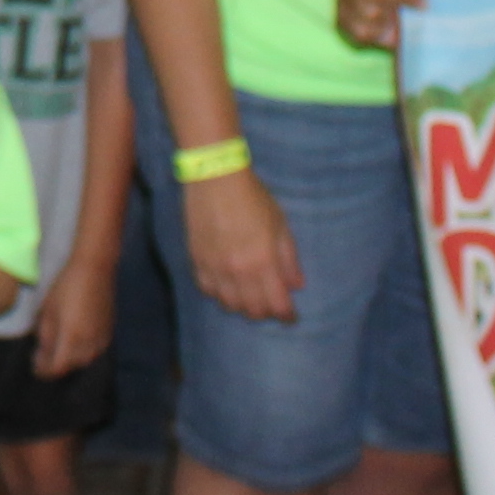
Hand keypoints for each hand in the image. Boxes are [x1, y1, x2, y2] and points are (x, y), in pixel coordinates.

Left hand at [30, 252, 115, 378]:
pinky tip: (73, 344)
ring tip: (56, 351)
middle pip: (71, 367)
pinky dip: (81, 353)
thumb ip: (45, 336)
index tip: (34, 367)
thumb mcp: (48, 311)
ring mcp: (102, 340)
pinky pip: (94, 352)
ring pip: (84, 361)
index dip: (44, 371)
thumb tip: (42, 354)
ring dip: (69, 361)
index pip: (57, 368)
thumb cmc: (67, 286)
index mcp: (72, 339)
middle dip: (55, 366)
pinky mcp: (109, 333)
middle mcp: (90, 345)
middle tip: (41, 358)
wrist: (96, 269)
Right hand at [180, 167, 301, 324]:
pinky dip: (218, 294)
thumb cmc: (253, 197)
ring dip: (242, 305)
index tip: (291, 316)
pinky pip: (207, 289)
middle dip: (266, 312)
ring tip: (249, 297)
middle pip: (253, 309)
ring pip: (229, 304)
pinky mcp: (197, 259)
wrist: (215, 177)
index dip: (286, 315)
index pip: (277, 304)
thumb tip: (297, 285)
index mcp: (263, 261)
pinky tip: (226, 286)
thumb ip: (289, 258)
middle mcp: (239, 271)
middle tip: (271, 305)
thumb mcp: (280, 224)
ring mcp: (215, 267)